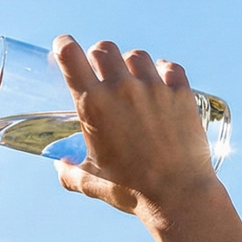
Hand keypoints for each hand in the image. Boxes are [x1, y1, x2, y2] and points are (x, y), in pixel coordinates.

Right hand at [50, 35, 218, 216]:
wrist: (177, 195)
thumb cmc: (130, 190)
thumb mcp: (89, 182)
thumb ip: (68, 172)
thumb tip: (59, 167)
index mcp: (93, 105)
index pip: (71, 57)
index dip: (63, 45)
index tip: (63, 47)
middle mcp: (122, 89)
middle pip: (104, 49)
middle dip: (97, 55)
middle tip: (100, 69)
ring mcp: (155, 89)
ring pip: (137, 56)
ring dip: (130, 64)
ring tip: (133, 79)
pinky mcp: (182, 94)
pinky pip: (171, 67)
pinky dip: (164, 71)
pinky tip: (162, 82)